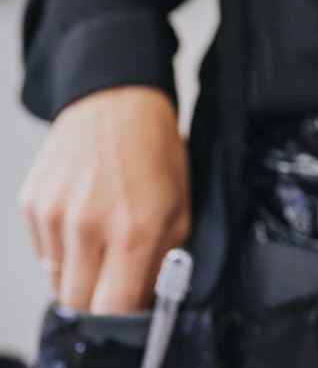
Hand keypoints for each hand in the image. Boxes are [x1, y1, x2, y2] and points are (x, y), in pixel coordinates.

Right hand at [18, 86, 189, 312]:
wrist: (117, 102)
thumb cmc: (154, 150)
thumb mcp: (180, 207)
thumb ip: (164, 261)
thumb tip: (146, 301)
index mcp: (133, 231)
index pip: (113, 310)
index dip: (122, 320)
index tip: (130, 314)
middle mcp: (88, 228)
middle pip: (80, 303)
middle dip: (100, 301)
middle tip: (117, 280)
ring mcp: (54, 217)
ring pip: (57, 281)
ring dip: (80, 274)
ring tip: (102, 241)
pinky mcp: (31, 207)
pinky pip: (42, 253)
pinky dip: (61, 250)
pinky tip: (83, 221)